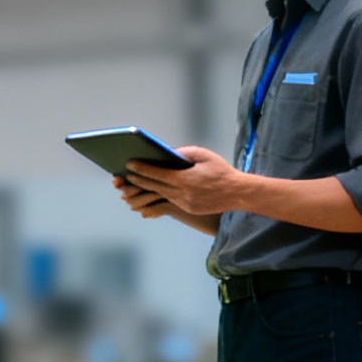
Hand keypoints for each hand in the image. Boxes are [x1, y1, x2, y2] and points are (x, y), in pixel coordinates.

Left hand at [124, 146, 252, 216]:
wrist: (238, 193)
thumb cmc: (221, 171)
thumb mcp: (204, 155)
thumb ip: (184, 153)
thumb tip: (167, 153)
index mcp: (185, 179)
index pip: (157, 173)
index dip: (141, 168)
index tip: (129, 163)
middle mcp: (182, 193)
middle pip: (153, 186)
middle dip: (137, 180)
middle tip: (124, 175)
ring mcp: (184, 203)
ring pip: (159, 195)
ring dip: (145, 189)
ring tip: (133, 183)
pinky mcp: (187, 208)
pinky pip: (169, 201)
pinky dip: (158, 195)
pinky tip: (150, 190)